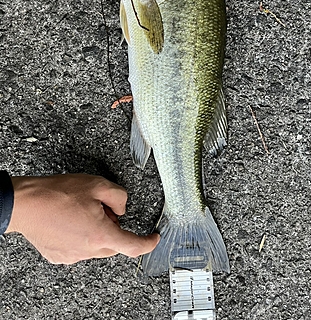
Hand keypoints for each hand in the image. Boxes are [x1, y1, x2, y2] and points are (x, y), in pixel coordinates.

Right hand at [6, 174, 159, 263]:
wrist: (26, 204)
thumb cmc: (58, 194)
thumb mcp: (98, 185)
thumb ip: (119, 197)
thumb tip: (121, 209)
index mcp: (101, 235)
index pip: (133, 245)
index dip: (148, 243)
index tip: (154, 238)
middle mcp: (87, 250)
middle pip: (114, 244)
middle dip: (115, 228)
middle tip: (102, 208)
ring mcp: (72, 255)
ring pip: (96, 247)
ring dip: (97, 232)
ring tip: (82, 211)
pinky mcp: (59, 256)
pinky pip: (79, 249)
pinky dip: (81, 236)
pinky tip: (70, 220)